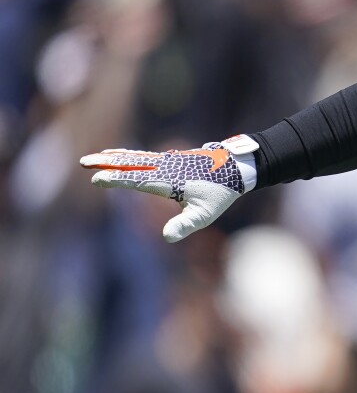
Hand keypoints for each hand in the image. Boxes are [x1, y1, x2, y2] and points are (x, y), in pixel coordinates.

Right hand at [81, 135, 257, 241]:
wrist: (236, 168)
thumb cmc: (220, 193)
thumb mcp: (205, 214)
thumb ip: (185, 225)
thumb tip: (166, 238)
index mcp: (171, 181)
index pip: (138, 179)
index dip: (117, 179)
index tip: (98, 178)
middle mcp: (166, 167)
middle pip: (131, 163)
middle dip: (107, 163)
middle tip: (84, 161)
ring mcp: (168, 160)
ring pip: (136, 157)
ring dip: (114, 157)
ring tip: (95, 156)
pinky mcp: (171, 159)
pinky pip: (145, 155)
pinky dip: (129, 154)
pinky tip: (120, 155)